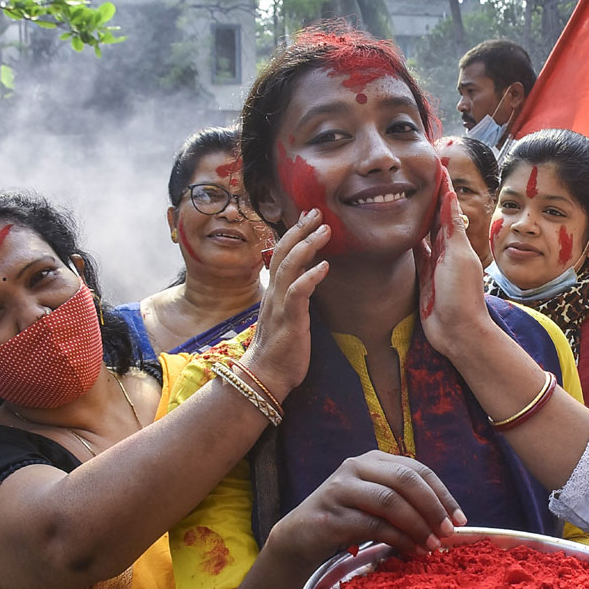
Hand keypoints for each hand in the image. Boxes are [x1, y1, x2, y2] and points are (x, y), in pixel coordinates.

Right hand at [239, 209, 330, 398]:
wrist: (264, 378)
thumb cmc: (279, 351)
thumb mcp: (286, 318)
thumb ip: (293, 298)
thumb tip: (306, 282)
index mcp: (274, 293)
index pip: (282, 255)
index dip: (294, 234)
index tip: (308, 217)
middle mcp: (274, 294)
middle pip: (284, 254)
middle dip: (300, 230)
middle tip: (316, 211)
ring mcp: (280, 306)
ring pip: (289, 267)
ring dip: (307, 246)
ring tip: (324, 230)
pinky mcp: (289, 321)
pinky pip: (298, 293)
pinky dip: (310, 277)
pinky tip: (325, 266)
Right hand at [265, 450, 467, 574]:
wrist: (299, 538)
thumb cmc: (347, 520)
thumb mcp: (377, 503)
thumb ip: (406, 502)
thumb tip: (448, 521)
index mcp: (374, 459)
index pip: (418, 469)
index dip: (443, 494)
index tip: (461, 519)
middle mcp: (357, 467)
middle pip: (406, 480)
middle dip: (433, 507)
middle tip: (449, 532)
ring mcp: (341, 488)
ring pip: (390, 501)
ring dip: (417, 525)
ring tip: (432, 545)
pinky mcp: (331, 514)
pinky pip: (373, 525)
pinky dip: (398, 539)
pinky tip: (411, 551)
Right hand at [414, 166, 491, 356]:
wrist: (458, 331)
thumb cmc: (461, 295)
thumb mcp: (457, 257)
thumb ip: (451, 228)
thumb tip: (451, 196)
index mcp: (455, 241)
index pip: (446, 207)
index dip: (441, 187)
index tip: (433, 165)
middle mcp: (444, 249)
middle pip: (432, 217)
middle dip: (425, 196)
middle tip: (411, 174)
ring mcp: (432, 263)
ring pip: (420, 234)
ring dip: (413, 216)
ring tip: (399, 195)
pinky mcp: (421, 277)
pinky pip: (412, 254)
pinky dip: (405, 241)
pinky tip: (394, 229)